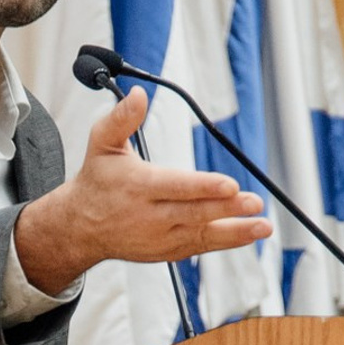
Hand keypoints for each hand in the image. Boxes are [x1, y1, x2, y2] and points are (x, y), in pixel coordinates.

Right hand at [13, 86, 271, 295]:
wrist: (81, 227)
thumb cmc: (98, 181)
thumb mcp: (101, 144)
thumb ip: (121, 119)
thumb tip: (138, 94)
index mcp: (138, 187)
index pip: (175, 187)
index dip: (204, 187)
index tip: (230, 184)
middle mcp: (150, 216)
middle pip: (194, 213)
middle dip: (226, 209)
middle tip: (254, 203)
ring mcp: (161, 237)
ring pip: (202, 234)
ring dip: (235, 231)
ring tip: (262, 226)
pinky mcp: (169, 250)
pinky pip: (202, 246)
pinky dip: (226, 241)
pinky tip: (250, 234)